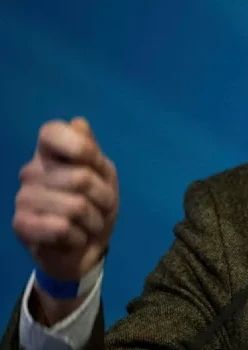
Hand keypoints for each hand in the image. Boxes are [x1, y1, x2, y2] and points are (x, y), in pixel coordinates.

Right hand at [13, 117, 118, 282]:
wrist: (86, 247)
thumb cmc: (96, 204)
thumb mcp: (104, 174)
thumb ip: (92, 150)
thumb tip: (78, 123)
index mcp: (50, 152)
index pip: (51, 131)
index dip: (81, 147)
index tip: (96, 163)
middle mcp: (31, 170)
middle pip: (80, 177)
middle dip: (104, 197)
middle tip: (102, 207)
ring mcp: (23, 197)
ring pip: (75, 206)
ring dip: (94, 220)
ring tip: (89, 224)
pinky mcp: (20, 224)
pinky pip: (61, 228)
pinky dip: (79, 236)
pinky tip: (74, 238)